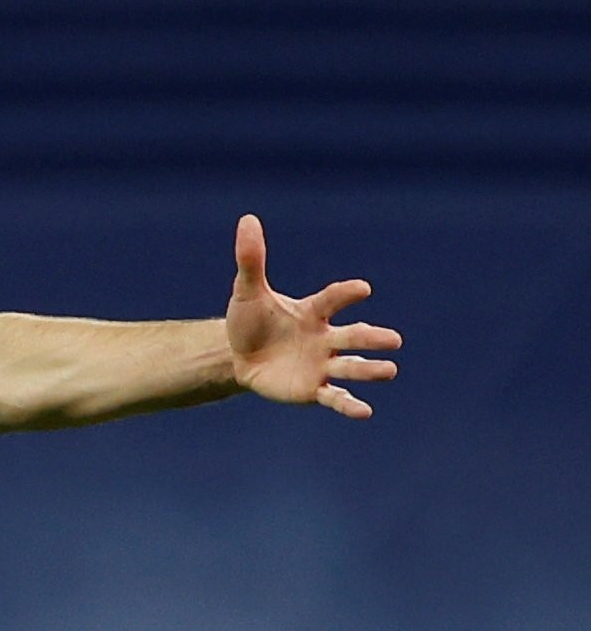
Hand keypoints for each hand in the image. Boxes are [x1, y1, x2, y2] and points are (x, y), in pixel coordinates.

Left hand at [227, 214, 401, 417]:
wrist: (237, 356)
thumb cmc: (249, 321)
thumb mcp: (247, 291)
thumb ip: (251, 259)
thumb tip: (247, 219)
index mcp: (312, 312)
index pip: (332, 300)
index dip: (346, 294)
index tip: (363, 289)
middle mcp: (324, 338)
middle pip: (352, 337)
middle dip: (372, 338)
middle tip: (394, 340)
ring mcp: (321, 364)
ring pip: (351, 367)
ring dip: (370, 369)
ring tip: (390, 370)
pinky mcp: (313, 389)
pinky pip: (335, 397)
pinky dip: (349, 404)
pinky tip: (365, 411)